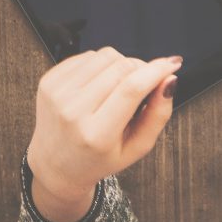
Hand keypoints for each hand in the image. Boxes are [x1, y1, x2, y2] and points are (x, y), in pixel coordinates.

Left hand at [24, 48, 180, 221]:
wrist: (56, 165)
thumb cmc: (101, 158)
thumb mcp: (136, 148)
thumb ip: (157, 115)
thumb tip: (170, 79)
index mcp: (97, 135)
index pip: (131, 89)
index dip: (156, 71)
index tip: (173, 63)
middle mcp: (73, 112)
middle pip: (119, 68)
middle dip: (141, 68)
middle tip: (147, 81)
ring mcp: (57, 94)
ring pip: (103, 56)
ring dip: (121, 64)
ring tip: (121, 86)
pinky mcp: (48, 81)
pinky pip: (85, 56)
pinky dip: (100, 64)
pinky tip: (100, 84)